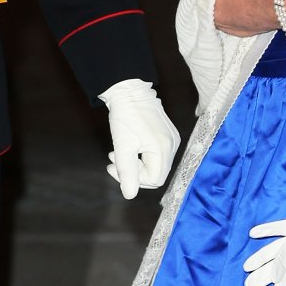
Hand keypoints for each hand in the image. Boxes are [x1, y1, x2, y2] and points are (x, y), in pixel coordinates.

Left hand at [99, 79, 180, 199]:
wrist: (129, 91)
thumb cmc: (125, 116)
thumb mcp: (122, 146)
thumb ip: (126, 172)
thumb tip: (129, 195)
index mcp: (163, 149)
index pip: (154, 180)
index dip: (134, 180)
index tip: (114, 167)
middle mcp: (173, 146)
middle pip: (155, 174)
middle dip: (133, 173)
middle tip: (113, 163)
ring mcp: (172, 140)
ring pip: (154, 165)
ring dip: (134, 165)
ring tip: (115, 154)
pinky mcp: (168, 136)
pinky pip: (156, 155)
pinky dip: (140, 156)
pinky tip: (127, 147)